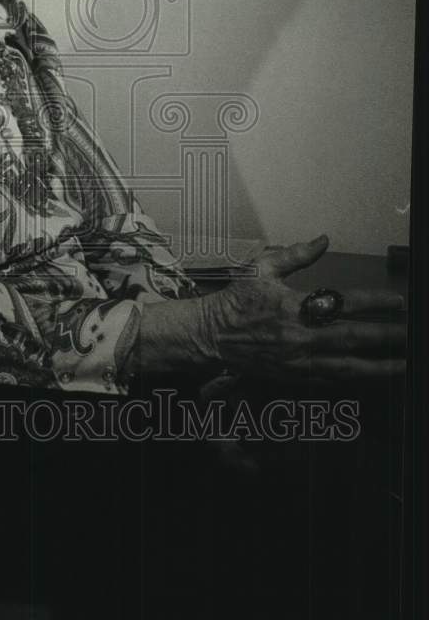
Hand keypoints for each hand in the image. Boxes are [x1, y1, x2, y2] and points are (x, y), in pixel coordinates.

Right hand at [197, 235, 405, 379]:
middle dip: (387, 337)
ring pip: (347, 366)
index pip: (343, 303)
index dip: (374, 303)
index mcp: (293, 306)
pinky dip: (354, 379)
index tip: (397, 302)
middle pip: (353, 337)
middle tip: (411, 335)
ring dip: (379, 367)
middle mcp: (299, 336)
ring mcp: (298, 360)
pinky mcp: (294, 376)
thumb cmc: (235, 301)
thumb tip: (322, 240)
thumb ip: (295, 254)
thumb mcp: (261, 268)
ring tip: (402, 365)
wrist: (211, 336)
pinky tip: (371, 377)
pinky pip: (330, 380)